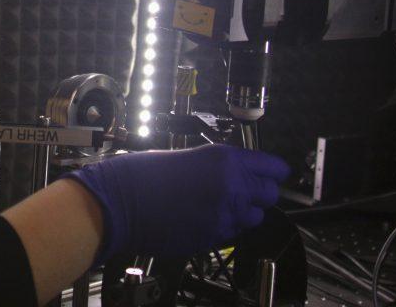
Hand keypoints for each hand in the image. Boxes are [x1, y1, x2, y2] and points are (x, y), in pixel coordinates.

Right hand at [60, 143, 289, 263]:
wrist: (121, 202)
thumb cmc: (144, 175)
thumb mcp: (190, 156)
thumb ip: (221, 166)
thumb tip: (240, 173)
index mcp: (226, 160)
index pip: (274, 167)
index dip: (273, 170)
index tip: (272, 172)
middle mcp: (232, 187)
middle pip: (270, 195)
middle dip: (259, 192)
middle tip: (244, 188)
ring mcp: (224, 216)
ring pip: (254, 217)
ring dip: (243, 211)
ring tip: (218, 204)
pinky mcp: (213, 238)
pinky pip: (232, 232)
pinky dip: (224, 226)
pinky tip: (203, 216)